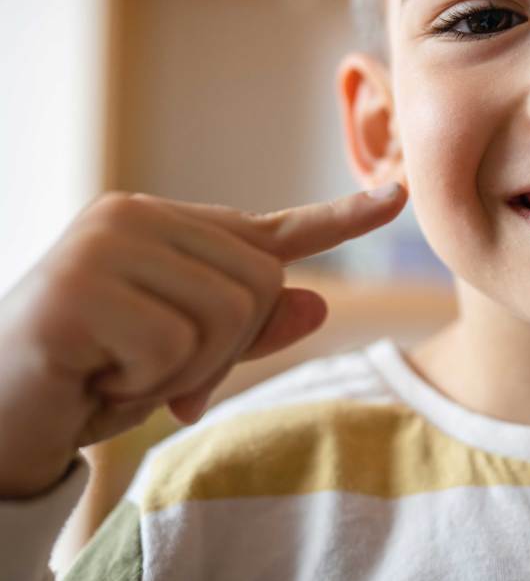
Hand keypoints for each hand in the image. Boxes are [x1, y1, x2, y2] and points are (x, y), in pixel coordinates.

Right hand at [0, 183, 405, 499]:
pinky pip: (172, 346)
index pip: (271, 228)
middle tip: (153, 372)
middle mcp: (136, 219)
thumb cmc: (90, 380)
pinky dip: (144, 385)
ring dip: (181, 371)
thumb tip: (316, 302)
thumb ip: (248, 332)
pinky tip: (95, 378)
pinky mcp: (77, 289)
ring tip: (119, 372)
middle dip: (223, 351)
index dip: (344, 218)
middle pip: (261, 283)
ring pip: (225, 313)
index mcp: (165, 227)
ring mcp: (103, 245)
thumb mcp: (184, 361)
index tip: (401, 195)